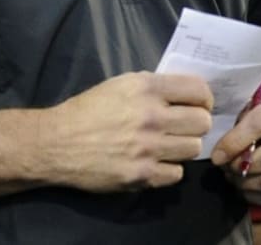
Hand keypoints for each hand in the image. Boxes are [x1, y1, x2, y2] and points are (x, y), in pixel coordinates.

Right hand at [46, 71, 212, 191]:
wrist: (57, 142)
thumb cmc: (87, 110)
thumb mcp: (119, 85)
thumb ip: (152, 88)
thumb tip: (182, 95)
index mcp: (145, 88)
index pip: (198, 89)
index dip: (203, 98)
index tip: (198, 105)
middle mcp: (151, 116)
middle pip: (202, 122)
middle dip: (195, 124)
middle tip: (183, 127)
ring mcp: (148, 148)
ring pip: (193, 148)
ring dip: (182, 147)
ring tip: (167, 145)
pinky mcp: (142, 175)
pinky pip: (176, 173)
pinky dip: (168, 169)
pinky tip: (154, 162)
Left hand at [210, 82, 260, 206]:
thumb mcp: (255, 108)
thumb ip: (241, 125)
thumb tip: (222, 155)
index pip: (260, 124)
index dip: (234, 143)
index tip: (217, 157)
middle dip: (242, 169)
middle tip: (226, 170)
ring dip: (248, 186)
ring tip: (235, 180)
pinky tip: (250, 190)